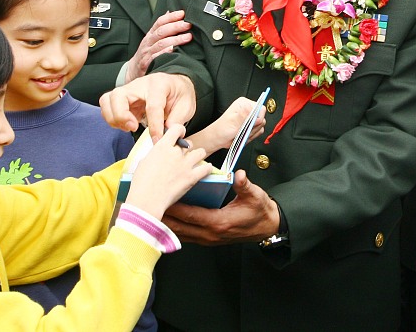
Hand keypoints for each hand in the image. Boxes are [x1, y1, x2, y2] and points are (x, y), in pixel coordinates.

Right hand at [99, 73, 195, 139]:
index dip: (154, 125)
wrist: (175, 85)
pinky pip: (107, 107)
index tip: (157, 139)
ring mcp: (128, 90)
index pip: (153, 106)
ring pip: (107, 100)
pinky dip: (112, 119)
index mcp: (159, 84)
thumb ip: (177, 119)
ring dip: (114, 118)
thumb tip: (166, 134)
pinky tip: (126, 125)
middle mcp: (140, 84)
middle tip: (134, 127)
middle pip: (118, 95)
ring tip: (129, 127)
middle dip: (121, 116)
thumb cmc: (179, 94)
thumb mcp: (187, 105)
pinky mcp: (122, 99)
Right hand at [124, 11, 192, 81]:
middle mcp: (148, 42)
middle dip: (176, 27)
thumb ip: (161, 27)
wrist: (133, 70)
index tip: (182, 13)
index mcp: (150, 34)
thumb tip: (170, 12)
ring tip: (188, 37)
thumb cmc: (147, 53)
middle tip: (188, 24)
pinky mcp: (147, 64)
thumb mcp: (152, 39)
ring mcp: (147, 53)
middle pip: (161, 31)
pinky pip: (156, 57)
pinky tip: (174, 50)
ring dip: (176, 40)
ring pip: (161, 44)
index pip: (160, 22)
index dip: (171, 17)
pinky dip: (165, 53)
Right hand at [124, 124, 210, 218]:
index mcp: (162, 147)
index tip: (179, 135)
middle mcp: (176, 153)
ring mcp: (185, 164)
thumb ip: (156, 153)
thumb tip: (160, 152)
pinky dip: (207, 168)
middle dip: (186, 148)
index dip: (179, 131)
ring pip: (200, 152)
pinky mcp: (191, 177)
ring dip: (198, 155)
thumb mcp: (144, 161)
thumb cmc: (142, 183)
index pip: (177, 129)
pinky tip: (205, 169)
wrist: (147, 199)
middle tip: (182, 155)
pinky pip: (206, 168)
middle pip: (188, 143)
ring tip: (194, 160)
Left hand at [162, 170, 278, 245]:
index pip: (192, 216)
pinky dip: (175, 228)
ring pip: (181, 233)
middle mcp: (211, 234)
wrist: (267, 227)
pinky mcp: (208, 239)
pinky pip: (187, 235)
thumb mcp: (255, 196)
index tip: (162, 201)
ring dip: (167, 224)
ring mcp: (208, 239)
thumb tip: (239, 175)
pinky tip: (167, 219)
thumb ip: (245, 186)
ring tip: (151, 213)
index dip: (176, 209)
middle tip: (147, 207)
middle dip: (164, 218)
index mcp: (220, 222)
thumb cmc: (260, 211)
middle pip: (181, 228)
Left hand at [186, 97, 265, 151]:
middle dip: (253, 127)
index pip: (260, 108)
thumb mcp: (232, 122)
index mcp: (244, 104)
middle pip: (262, 118)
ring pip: (261, 126)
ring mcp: (251, 118)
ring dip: (252, 133)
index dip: (258, 118)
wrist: (218, 139)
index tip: (251, 125)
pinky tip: (244, 136)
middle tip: (243, 130)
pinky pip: (259, 132)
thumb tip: (250, 107)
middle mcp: (248, 109)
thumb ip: (243, 116)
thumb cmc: (222, 129)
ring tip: (242, 134)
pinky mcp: (252, 126)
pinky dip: (252, 136)